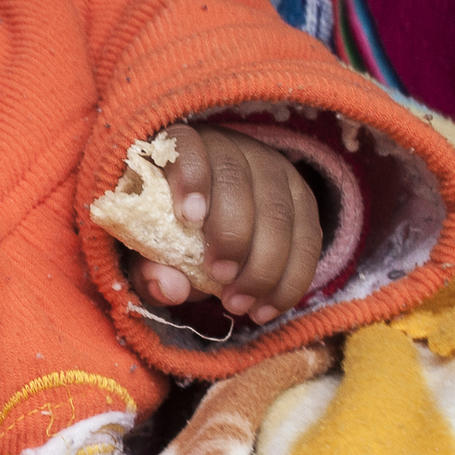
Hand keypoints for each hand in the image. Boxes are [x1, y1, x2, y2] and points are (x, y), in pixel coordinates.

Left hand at [128, 126, 322, 323]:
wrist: (205, 229)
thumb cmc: (165, 233)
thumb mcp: (145, 254)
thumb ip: (147, 270)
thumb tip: (170, 288)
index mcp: (181, 147)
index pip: (187, 147)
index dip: (191, 177)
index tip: (189, 219)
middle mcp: (230, 148)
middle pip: (237, 179)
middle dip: (232, 235)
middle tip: (220, 280)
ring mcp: (271, 169)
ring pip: (279, 209)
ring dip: (265, 265)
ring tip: (241, 304)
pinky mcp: (300, 197)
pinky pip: (308, 236)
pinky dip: (291, 278)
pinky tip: (268, 307)